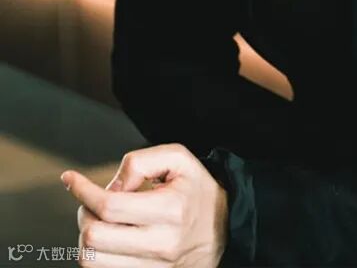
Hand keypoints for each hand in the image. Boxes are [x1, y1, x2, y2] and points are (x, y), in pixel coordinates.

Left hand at [61, 143, 228, 266]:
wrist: (225, 228)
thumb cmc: (197, 189)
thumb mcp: (179, 158)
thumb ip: (141, 162)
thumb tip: (111, 185)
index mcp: (170, 210)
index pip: (110, 206)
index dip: (83, 191)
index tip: (70, 179)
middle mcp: (162, 244)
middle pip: (96, 236)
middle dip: (84, 212)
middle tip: (91, 199)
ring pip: (94, 260)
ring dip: (85, 236)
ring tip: (97, 218)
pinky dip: (95, 254)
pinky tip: (105, 236)